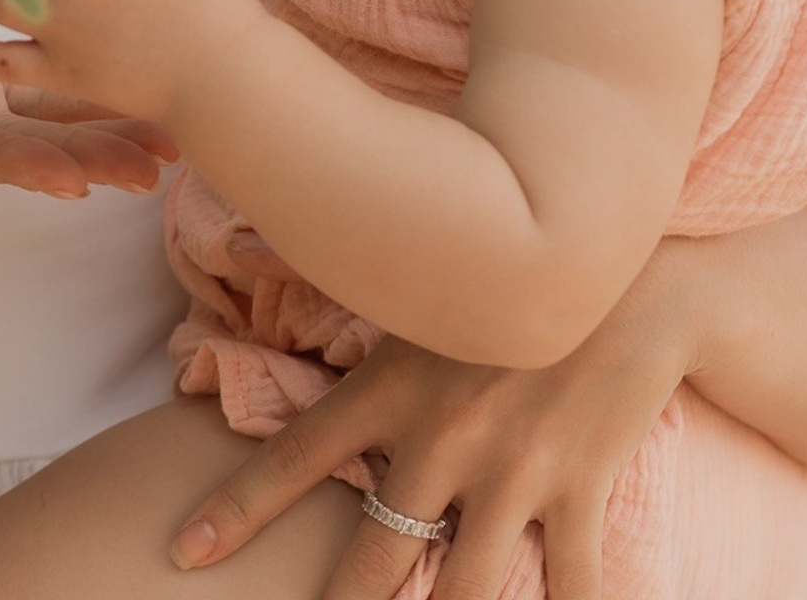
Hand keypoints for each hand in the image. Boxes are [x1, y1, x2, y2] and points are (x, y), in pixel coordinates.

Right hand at [0, 0, 177, 205]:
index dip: (14, 164)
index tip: (68, 179)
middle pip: (17, 156)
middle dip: (83, 162)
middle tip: (152, 172)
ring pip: (36, 133)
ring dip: (99, 137)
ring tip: (169, 145)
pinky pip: (29, 102)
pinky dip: (78, 99)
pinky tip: (129, 92)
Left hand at [170, 247, 695, 598]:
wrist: (622, 274)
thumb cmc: (497, 271)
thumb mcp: (402, 273)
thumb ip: (306, 262)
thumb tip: (233, 242)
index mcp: (386, 388)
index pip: (293, 456)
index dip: (235, 508)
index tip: (184, 551)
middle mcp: (441, 437)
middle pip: (374, 556)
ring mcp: (514, 470)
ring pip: (465, 589)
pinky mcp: (581, 489)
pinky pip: (573, 586)